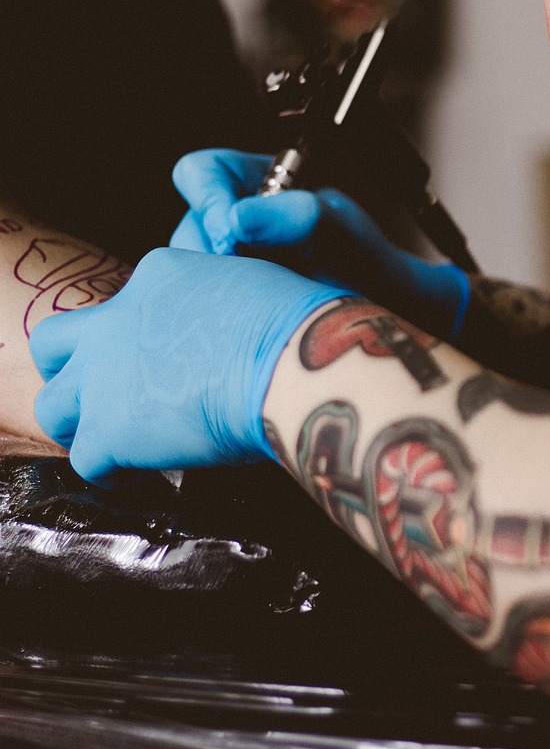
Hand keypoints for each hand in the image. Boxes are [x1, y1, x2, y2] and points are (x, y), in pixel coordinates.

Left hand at [30, 248, 349, 481]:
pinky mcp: (108, 430)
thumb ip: (225, 301)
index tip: (169, 357)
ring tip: (108, 441)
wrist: (293, 363)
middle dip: (68, 369)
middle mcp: (117, 319)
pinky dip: (108, 470)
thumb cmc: (298, 327)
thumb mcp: (255, 285)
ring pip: (52, 405)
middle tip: (100, 392)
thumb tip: (233, 330)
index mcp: (160, 275)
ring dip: (78, 424)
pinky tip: (133, 473)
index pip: (129, 302)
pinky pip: (85, 460)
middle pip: (54, 342)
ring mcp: (104, 376)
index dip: (144, 332)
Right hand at [170, 148, 469, 339]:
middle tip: (252, 283)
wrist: (383, 313)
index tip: (233, 238)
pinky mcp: (220, 305)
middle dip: (213, 258)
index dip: (208, 201)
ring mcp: (223, 264)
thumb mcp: (340, 230)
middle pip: (188, 228)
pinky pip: (198, 309)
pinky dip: (220, 319)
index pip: (202, 173)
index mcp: (253, 183)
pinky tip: (253, 327)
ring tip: (266, 305)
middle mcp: (230, 221)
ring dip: (218, 292)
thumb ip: (297, 216)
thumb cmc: (366, 261)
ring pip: (188, 275)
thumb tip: (237, 218)